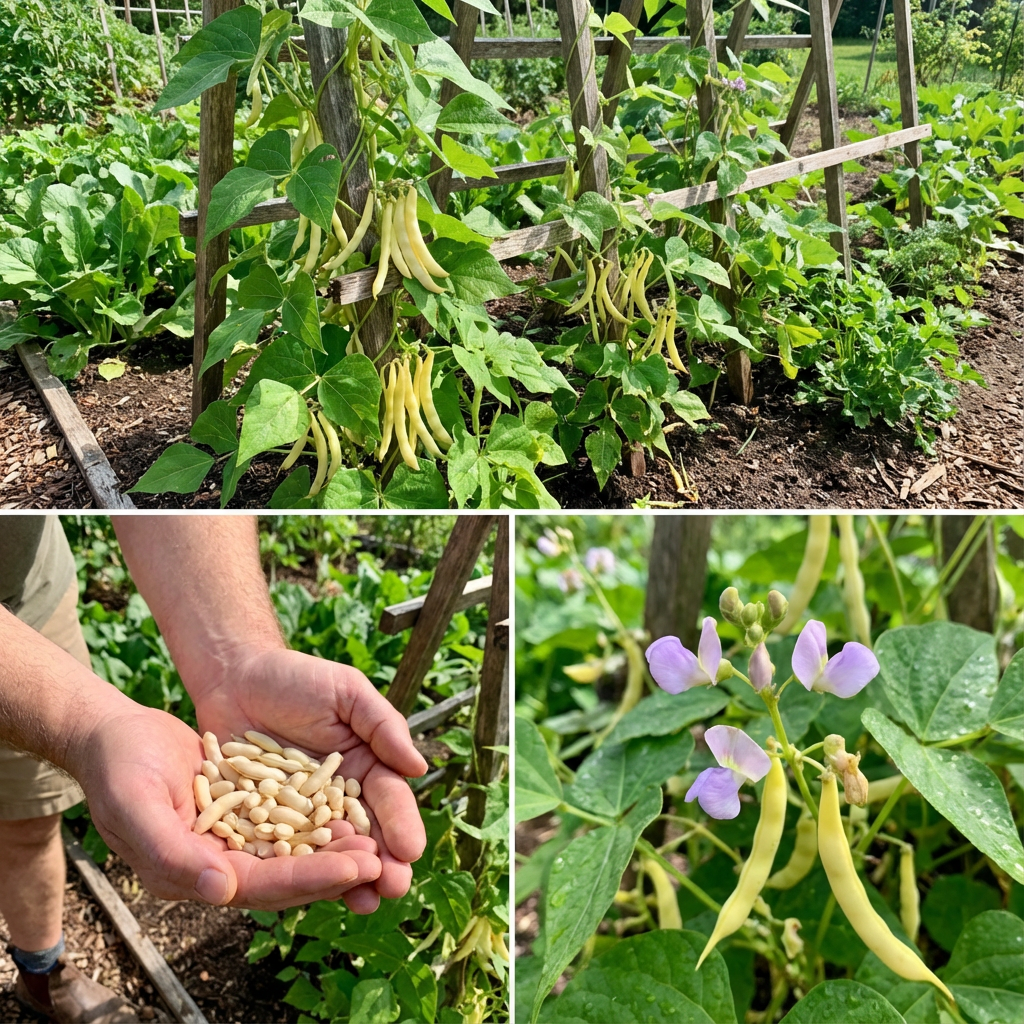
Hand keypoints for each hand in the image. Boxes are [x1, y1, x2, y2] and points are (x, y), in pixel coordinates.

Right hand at [73, 703, 384, 909]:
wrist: (114, 734)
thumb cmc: (117, 769)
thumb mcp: (135, 807)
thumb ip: (174, 855)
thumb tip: (224, 890)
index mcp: (194, 874)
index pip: (263, 885)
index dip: (310, 879)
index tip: (355, 868)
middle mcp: (220, 863)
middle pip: (289, 875)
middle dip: (338, 871)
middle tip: (386, 865)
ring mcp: (236, 837)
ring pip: (296, 851)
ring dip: (336, 849)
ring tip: (380, 844)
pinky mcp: (248, 808)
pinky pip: (291, 819)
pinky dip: (321, 819)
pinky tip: (353, 810)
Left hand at [189, 647, 428, 913]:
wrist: (235, 677)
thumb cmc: (296, 679)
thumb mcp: (347, 692)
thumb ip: (382, 726)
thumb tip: (419, 766)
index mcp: (366, 767)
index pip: (389, 801)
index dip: (402, 825)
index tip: (412, 850)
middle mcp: (337, 797)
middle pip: (364, 835)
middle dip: (382, 863)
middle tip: (393, 887)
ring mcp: (298, 815)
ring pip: (326, 853)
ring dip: (345, 879)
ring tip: (362, 903)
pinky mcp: (260, 824)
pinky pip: (279, 851)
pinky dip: (293, 874)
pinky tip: (305, 893)